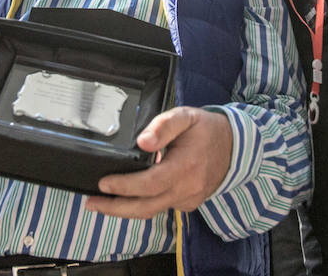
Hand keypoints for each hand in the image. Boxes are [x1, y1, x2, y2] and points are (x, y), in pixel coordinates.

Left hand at [86, 106, 232, 218]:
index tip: (103, 183)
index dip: (124, 187)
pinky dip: (142, 205)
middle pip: (146, 207)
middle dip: (115, 208)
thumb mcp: (186, 117)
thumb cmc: (207, 130)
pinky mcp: (188, 204)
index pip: (149, 184)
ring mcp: (188, 199)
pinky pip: (162, 207)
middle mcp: (187, 188)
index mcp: (185, 167)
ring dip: (125, 210)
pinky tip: (128, 198)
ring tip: (101, 204)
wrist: (235, 146)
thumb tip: (143, 141)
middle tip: (92, 203)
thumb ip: (163, 126)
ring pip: (152, 211)